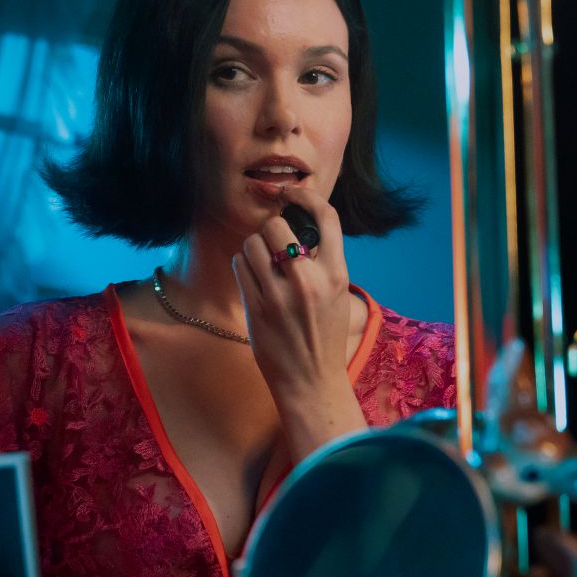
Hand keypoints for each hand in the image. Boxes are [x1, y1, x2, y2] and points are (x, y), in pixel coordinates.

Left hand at [231, 184, 364, 457]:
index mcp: (336, 274)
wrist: (311, 381)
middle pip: (277, 226)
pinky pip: (240, 265)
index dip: (305, 197)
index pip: (326, 217)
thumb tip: (299, 228)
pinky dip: (243, 266)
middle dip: (271, 231)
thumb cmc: (324, 337)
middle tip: (273, 247)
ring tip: (262, 266)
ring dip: (253, 248)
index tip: (291, 194)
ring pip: (253, 243)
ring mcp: (280, 295)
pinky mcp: (256, 308)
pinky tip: (252, 280)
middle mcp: (309, 281)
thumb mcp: (337, 295)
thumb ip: (323, 262)